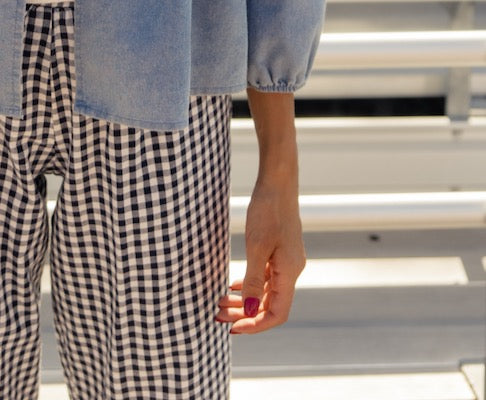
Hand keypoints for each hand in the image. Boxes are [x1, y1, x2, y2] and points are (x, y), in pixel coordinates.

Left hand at [216, 179, 305, 334]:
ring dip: (244, 301)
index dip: (256, 324)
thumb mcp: (257, 246)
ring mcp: (286, 262)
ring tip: (220, 303)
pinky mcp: (279, 252)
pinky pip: (265, 278)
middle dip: (244, 314)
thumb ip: (253, 280)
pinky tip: (233, 286)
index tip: (232, 328)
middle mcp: (291, 271)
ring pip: (265, 292)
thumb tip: (249, 310)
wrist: (277, 182)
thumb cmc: (268, 210)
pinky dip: (249, 286)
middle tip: (217, 315)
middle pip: (269, 305)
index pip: (277, 314)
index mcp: (290, 273)